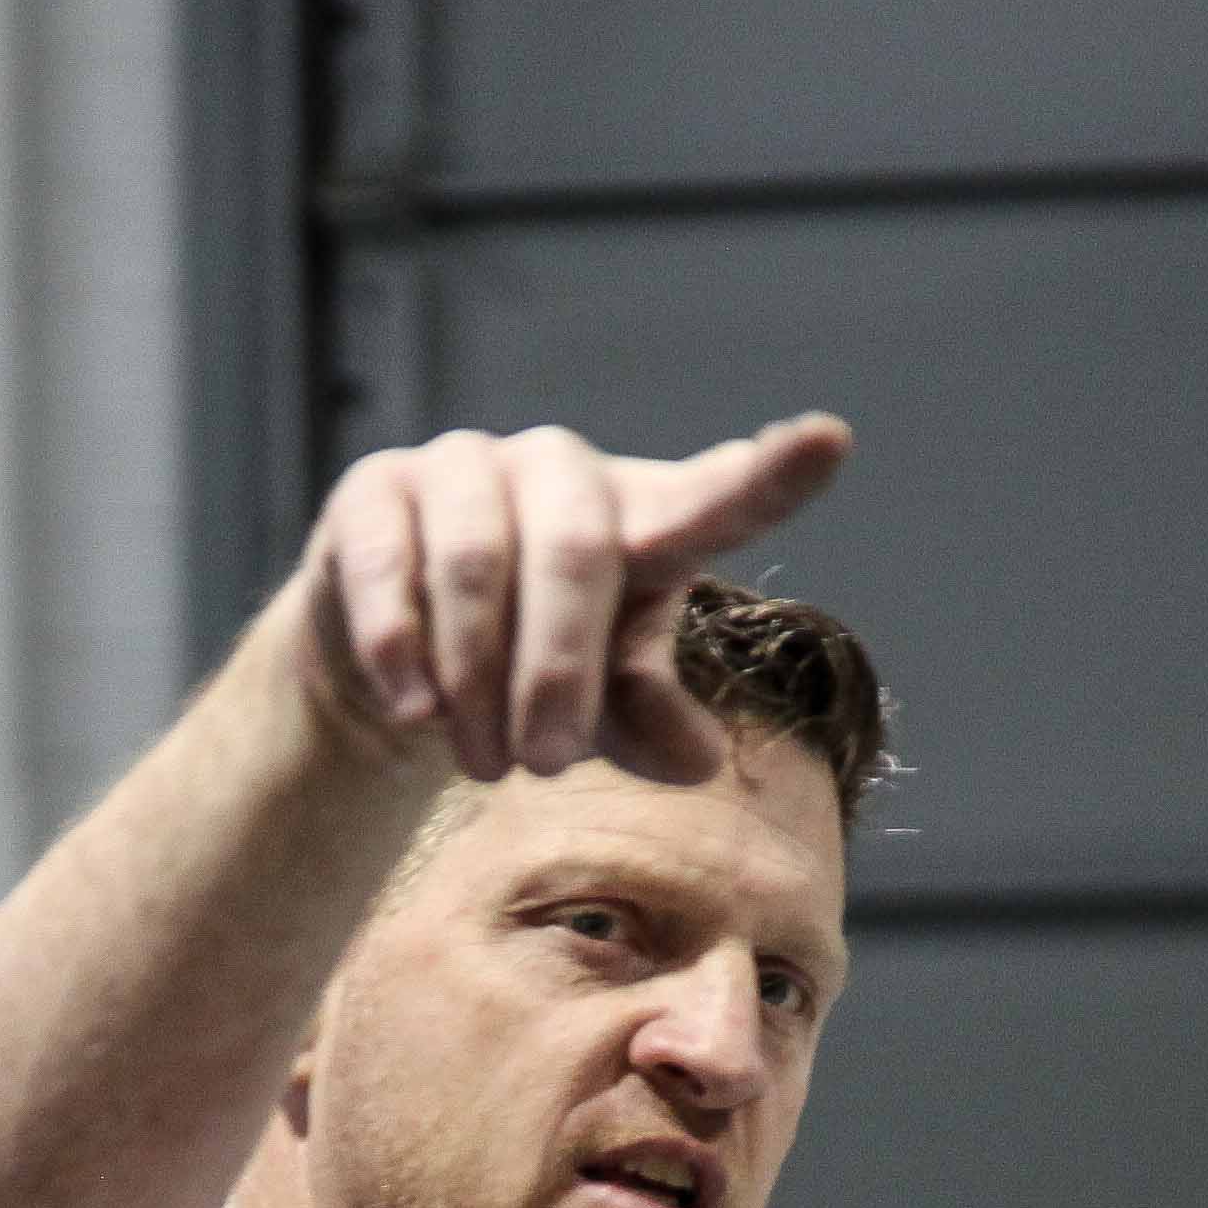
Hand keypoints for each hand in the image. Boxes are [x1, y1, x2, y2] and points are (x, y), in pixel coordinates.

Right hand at [298, 414, 854, 786]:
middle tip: (545, 767)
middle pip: (577, 553)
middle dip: (559, 674)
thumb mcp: (603, 711)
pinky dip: (401, 648)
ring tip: (482, 763)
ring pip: (477, 564)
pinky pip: (390, 565)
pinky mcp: (376, 489)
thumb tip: (695, 758)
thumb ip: (646, 720)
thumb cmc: (531, 678)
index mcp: (642, 517)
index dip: (772, 475)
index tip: (830, 440)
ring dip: (477, 680)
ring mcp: (464, 467)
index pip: (719, 498)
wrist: (400, 671)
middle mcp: (560, 472)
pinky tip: (413, 709)